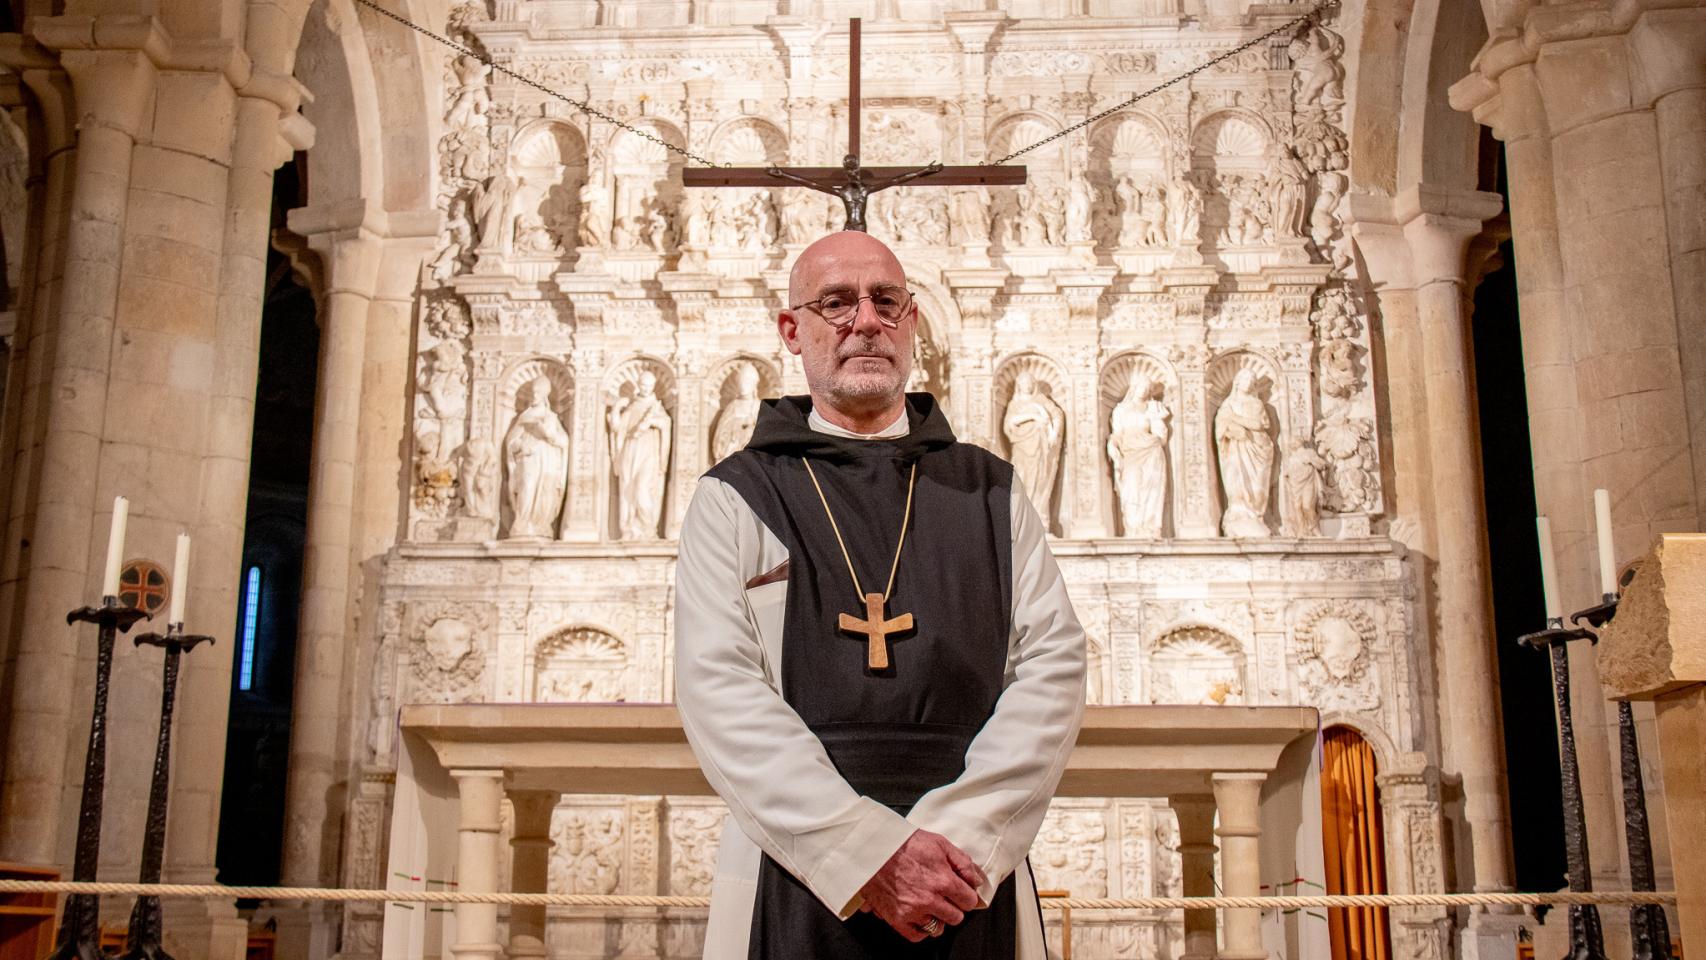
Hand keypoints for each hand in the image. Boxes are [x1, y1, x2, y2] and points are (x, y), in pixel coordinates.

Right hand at [857, 830, 986, 941]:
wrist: (873, 848)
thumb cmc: (904, 843)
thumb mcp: (939, 843)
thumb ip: (962, 862)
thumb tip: (975, 881)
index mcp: (943, 880)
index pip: (969, 901)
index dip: (966, 895)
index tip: (960, 891)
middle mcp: (930, 900)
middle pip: (956, 917)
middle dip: (954, 906)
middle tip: (945, 897)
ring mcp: (913, 911)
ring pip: (938, 928)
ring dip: (938, 918)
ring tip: (931, 905)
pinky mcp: (897, 918)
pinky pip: (917, 935)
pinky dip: (921, 928)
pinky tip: (920, 915)